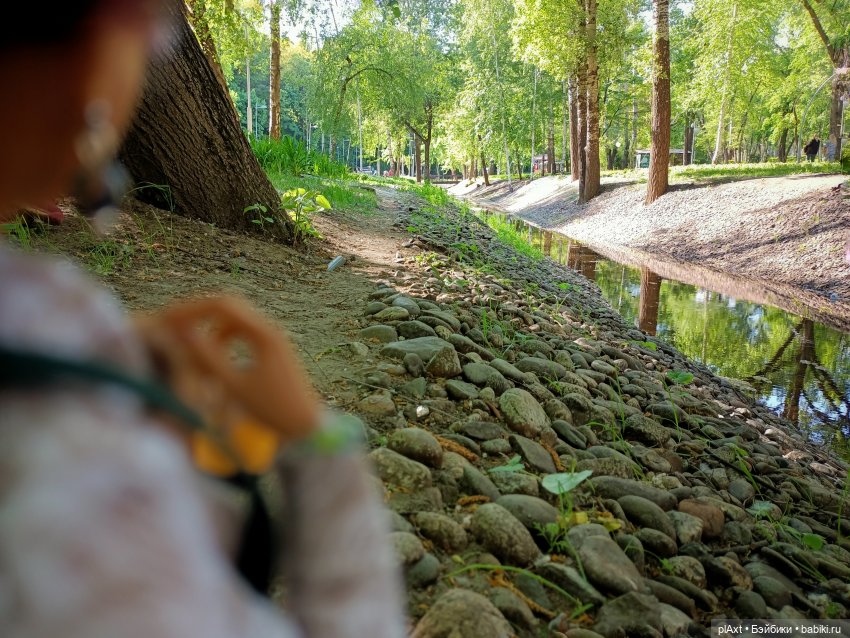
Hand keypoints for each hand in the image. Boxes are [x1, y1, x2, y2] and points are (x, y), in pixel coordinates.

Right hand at [137, 296, 320, 443]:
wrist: (306, 428)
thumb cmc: (272, 411)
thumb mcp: (234, 387)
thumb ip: (208, 358)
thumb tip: (183, 333)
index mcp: (263, 334)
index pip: (220, 305)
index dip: (191, 309)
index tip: (167, 319)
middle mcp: (270, 329)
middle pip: (227, 306)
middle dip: (198, 313)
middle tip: (171, 323)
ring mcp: (274, 338)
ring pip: (235, 319)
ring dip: (211, 325)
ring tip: (189, 340)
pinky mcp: (274, 349)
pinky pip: (244, 332)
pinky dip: (225, 337)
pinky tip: (213, 352)